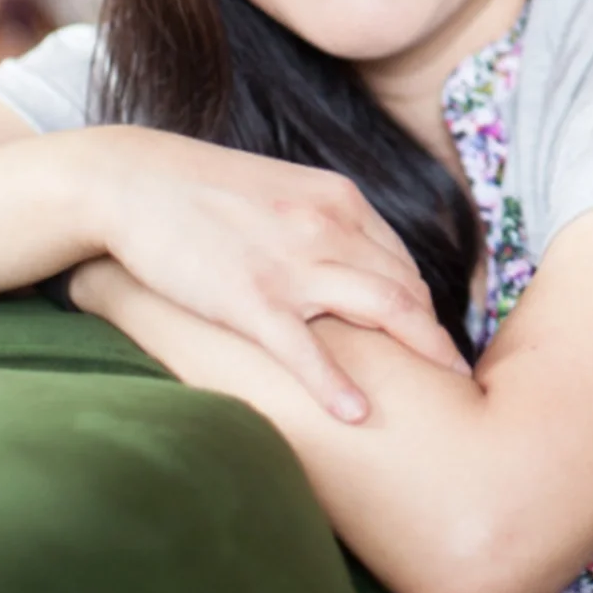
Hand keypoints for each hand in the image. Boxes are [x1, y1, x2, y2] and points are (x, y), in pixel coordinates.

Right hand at [70, 124, 471, 422]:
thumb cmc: (202, 191)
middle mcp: (330, 227)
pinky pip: (306, 349)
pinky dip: (336, 384)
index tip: (433, 338)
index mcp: (340, 200)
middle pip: (407, 288)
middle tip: (459, 374)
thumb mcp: (282, 191)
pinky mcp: (250, 299)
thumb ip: (324, 222)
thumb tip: (356, 262)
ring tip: (447, 390)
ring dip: (422, 352)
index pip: (402, 262)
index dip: (424, 305)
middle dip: (437, 334)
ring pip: (383, 310)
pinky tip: (357, 413)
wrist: (132, 180)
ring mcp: (293, 264)